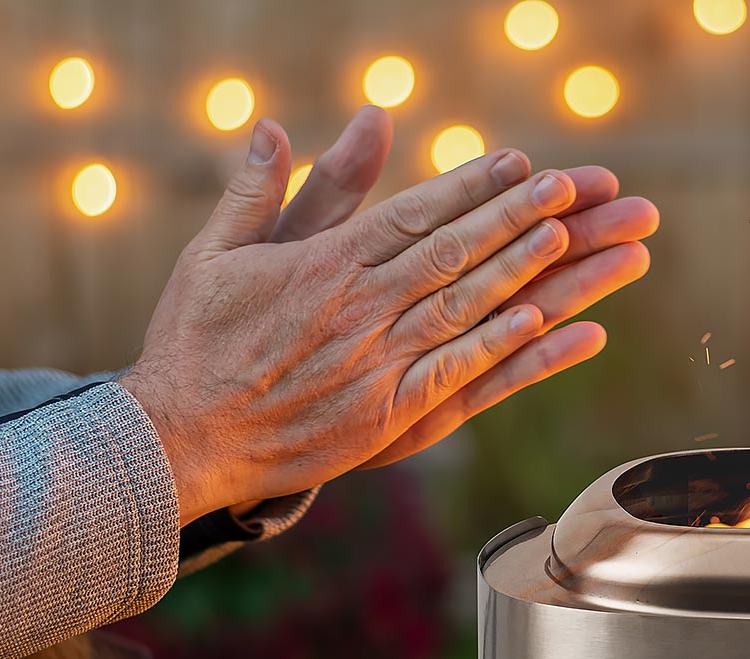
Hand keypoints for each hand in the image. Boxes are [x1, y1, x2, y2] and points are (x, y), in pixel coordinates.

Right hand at [120, 111, 652, 523]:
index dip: (470, 186)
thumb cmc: (193, 342)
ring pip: (463, 307)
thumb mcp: (213, 252)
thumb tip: (274, 127)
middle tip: (569, 186)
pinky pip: (455, 376)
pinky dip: (501, 348)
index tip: (518, 160)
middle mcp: (356, 309)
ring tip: (573, 237)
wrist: (176, 441)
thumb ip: (255, 189)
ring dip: (522, 270)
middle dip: (515, 216)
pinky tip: (544, 323)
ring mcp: (374, 364)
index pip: (412, 213)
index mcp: (322, 264)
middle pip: (451, 253)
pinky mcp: (383, 417)